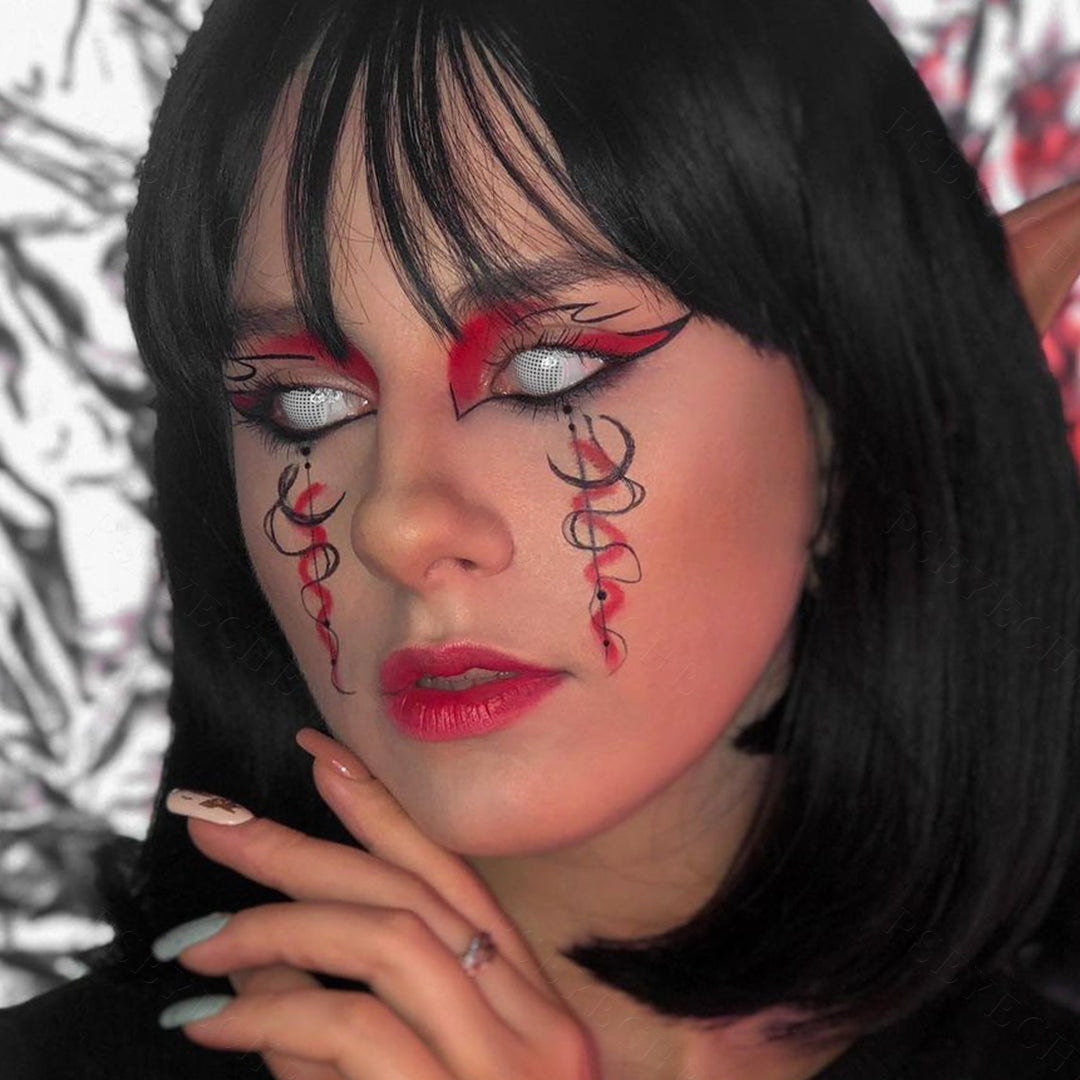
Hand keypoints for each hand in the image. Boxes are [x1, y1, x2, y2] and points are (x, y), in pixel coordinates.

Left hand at [161, 726, 600, 1079]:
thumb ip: (356, 1023)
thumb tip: (269, 951)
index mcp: (535, 1010)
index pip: (455, 880)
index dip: (385, 810)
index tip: (321, 756)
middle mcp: (539, 1027)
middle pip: (414, 894)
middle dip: (308, 845)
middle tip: (218, 825)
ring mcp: (508, 1070)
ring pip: (389, 939)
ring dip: (279, 926)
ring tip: (198, 941)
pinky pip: (353, 1030)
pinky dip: (275, 1012)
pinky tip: (219, 1017)